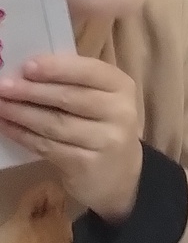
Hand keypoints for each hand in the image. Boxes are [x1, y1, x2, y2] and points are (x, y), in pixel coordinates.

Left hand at [0, 55, 142, 223]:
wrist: (121, 176)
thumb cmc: (102, 127)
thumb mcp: (101, 99)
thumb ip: (74, 84)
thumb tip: (27, 73)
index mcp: (121, 86)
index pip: (89, 71)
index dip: (57, 68)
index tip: (27, 66)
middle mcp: (119, 112)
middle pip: (69, 98)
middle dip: (32, 91)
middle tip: (3, 86)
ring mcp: (104, 141)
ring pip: (55, 124)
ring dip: (22, 113)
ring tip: (1, 105)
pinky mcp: (86, 165)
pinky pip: (48, 147)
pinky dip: (24, 135)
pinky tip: (8, 127)